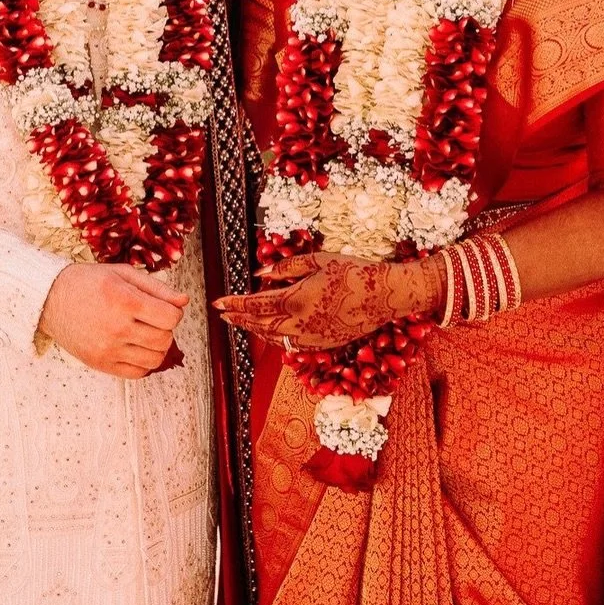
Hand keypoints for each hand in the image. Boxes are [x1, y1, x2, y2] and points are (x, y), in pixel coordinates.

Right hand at [40, 262, 189, 378]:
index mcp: (124, 301)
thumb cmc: (87, 282)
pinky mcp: (100, 363)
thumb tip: (184, 301)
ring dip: (157, 347)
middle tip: (152, 319)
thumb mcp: (123, 274)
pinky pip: (137, 373)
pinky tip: (135, 347)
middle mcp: (117, 328)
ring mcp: (108, 349)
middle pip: (165, 339)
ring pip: (155, 359)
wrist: (49, 299)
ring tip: (144, 333)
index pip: (171, 318)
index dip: (173, 312)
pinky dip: (143, 363)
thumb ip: (157, 288)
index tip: (164, 308)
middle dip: (165, 329)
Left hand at [216, 252, 444, 348]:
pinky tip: (272, 334)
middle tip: (224, 315)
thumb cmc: (353, 271)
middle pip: (259, 324)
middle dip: (239, 318)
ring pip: (274, 337)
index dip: (233, 304)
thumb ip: (285, 268)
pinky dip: (277, 339)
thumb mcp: (317, 260)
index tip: (217, 303)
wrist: (386, 295)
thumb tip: (260, 274)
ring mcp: (312, 337)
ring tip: (242, 323)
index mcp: (295, 300)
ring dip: (255, 330)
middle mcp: (300, 323)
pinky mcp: (324, 343)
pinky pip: (292, 345)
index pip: (255, 304)